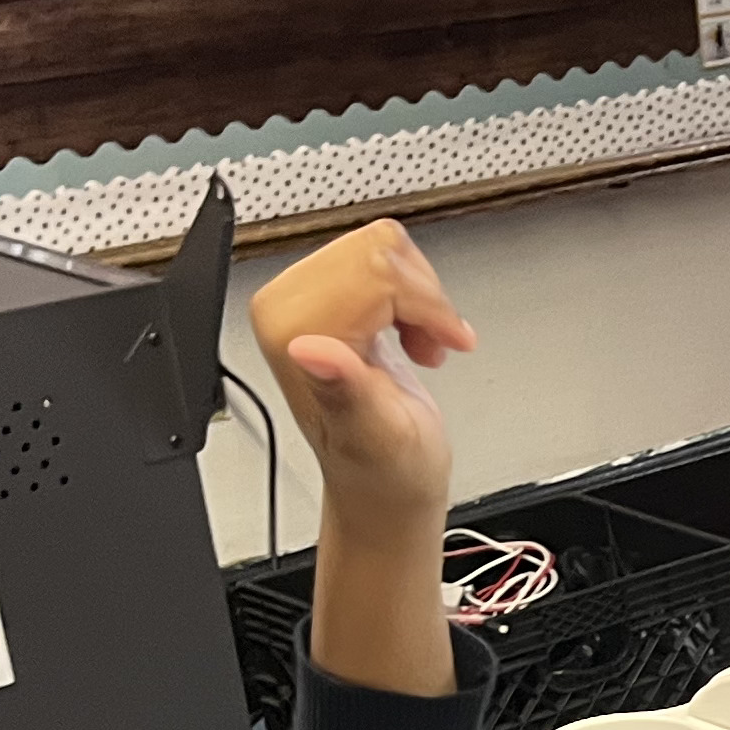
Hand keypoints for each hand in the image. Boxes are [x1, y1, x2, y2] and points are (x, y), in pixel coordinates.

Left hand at [249, 218, 473, 534]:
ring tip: (421, 343)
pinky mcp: (328, 295)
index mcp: (291, 331)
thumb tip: (308, 351)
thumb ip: (344, 392)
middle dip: (424, 300)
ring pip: (386, 248)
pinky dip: (415, 294)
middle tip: (429, 347)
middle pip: (380, 251)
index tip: (442, 346)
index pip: (375, 269)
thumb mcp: (375, 436)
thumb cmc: (384, 467)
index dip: (424, 306)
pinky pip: (383, 257)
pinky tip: (412, 334)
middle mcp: (287, 306)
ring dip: (422, 298)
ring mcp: (307, 298)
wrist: (386, 480)